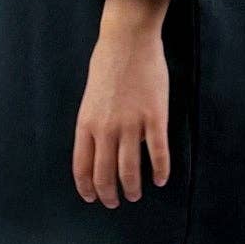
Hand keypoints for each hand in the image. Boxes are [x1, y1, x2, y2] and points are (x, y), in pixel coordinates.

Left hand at [73, 8, 172, 208]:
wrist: (128, 41)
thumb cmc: (107, 65)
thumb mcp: (90, 98)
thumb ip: (94, 124)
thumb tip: (102, 148)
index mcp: (86, 124)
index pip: (82, 167)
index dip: (87, 188)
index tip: (92, 198)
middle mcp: (106, 129)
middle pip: (105, 174)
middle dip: (110, 195)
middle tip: (116, 202)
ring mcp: (131, 125)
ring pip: (130, 170)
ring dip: (133, 188)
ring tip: (135, 195)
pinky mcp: (155, 118)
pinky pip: (158, 153)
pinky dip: (160, 171)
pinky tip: (161, 179)